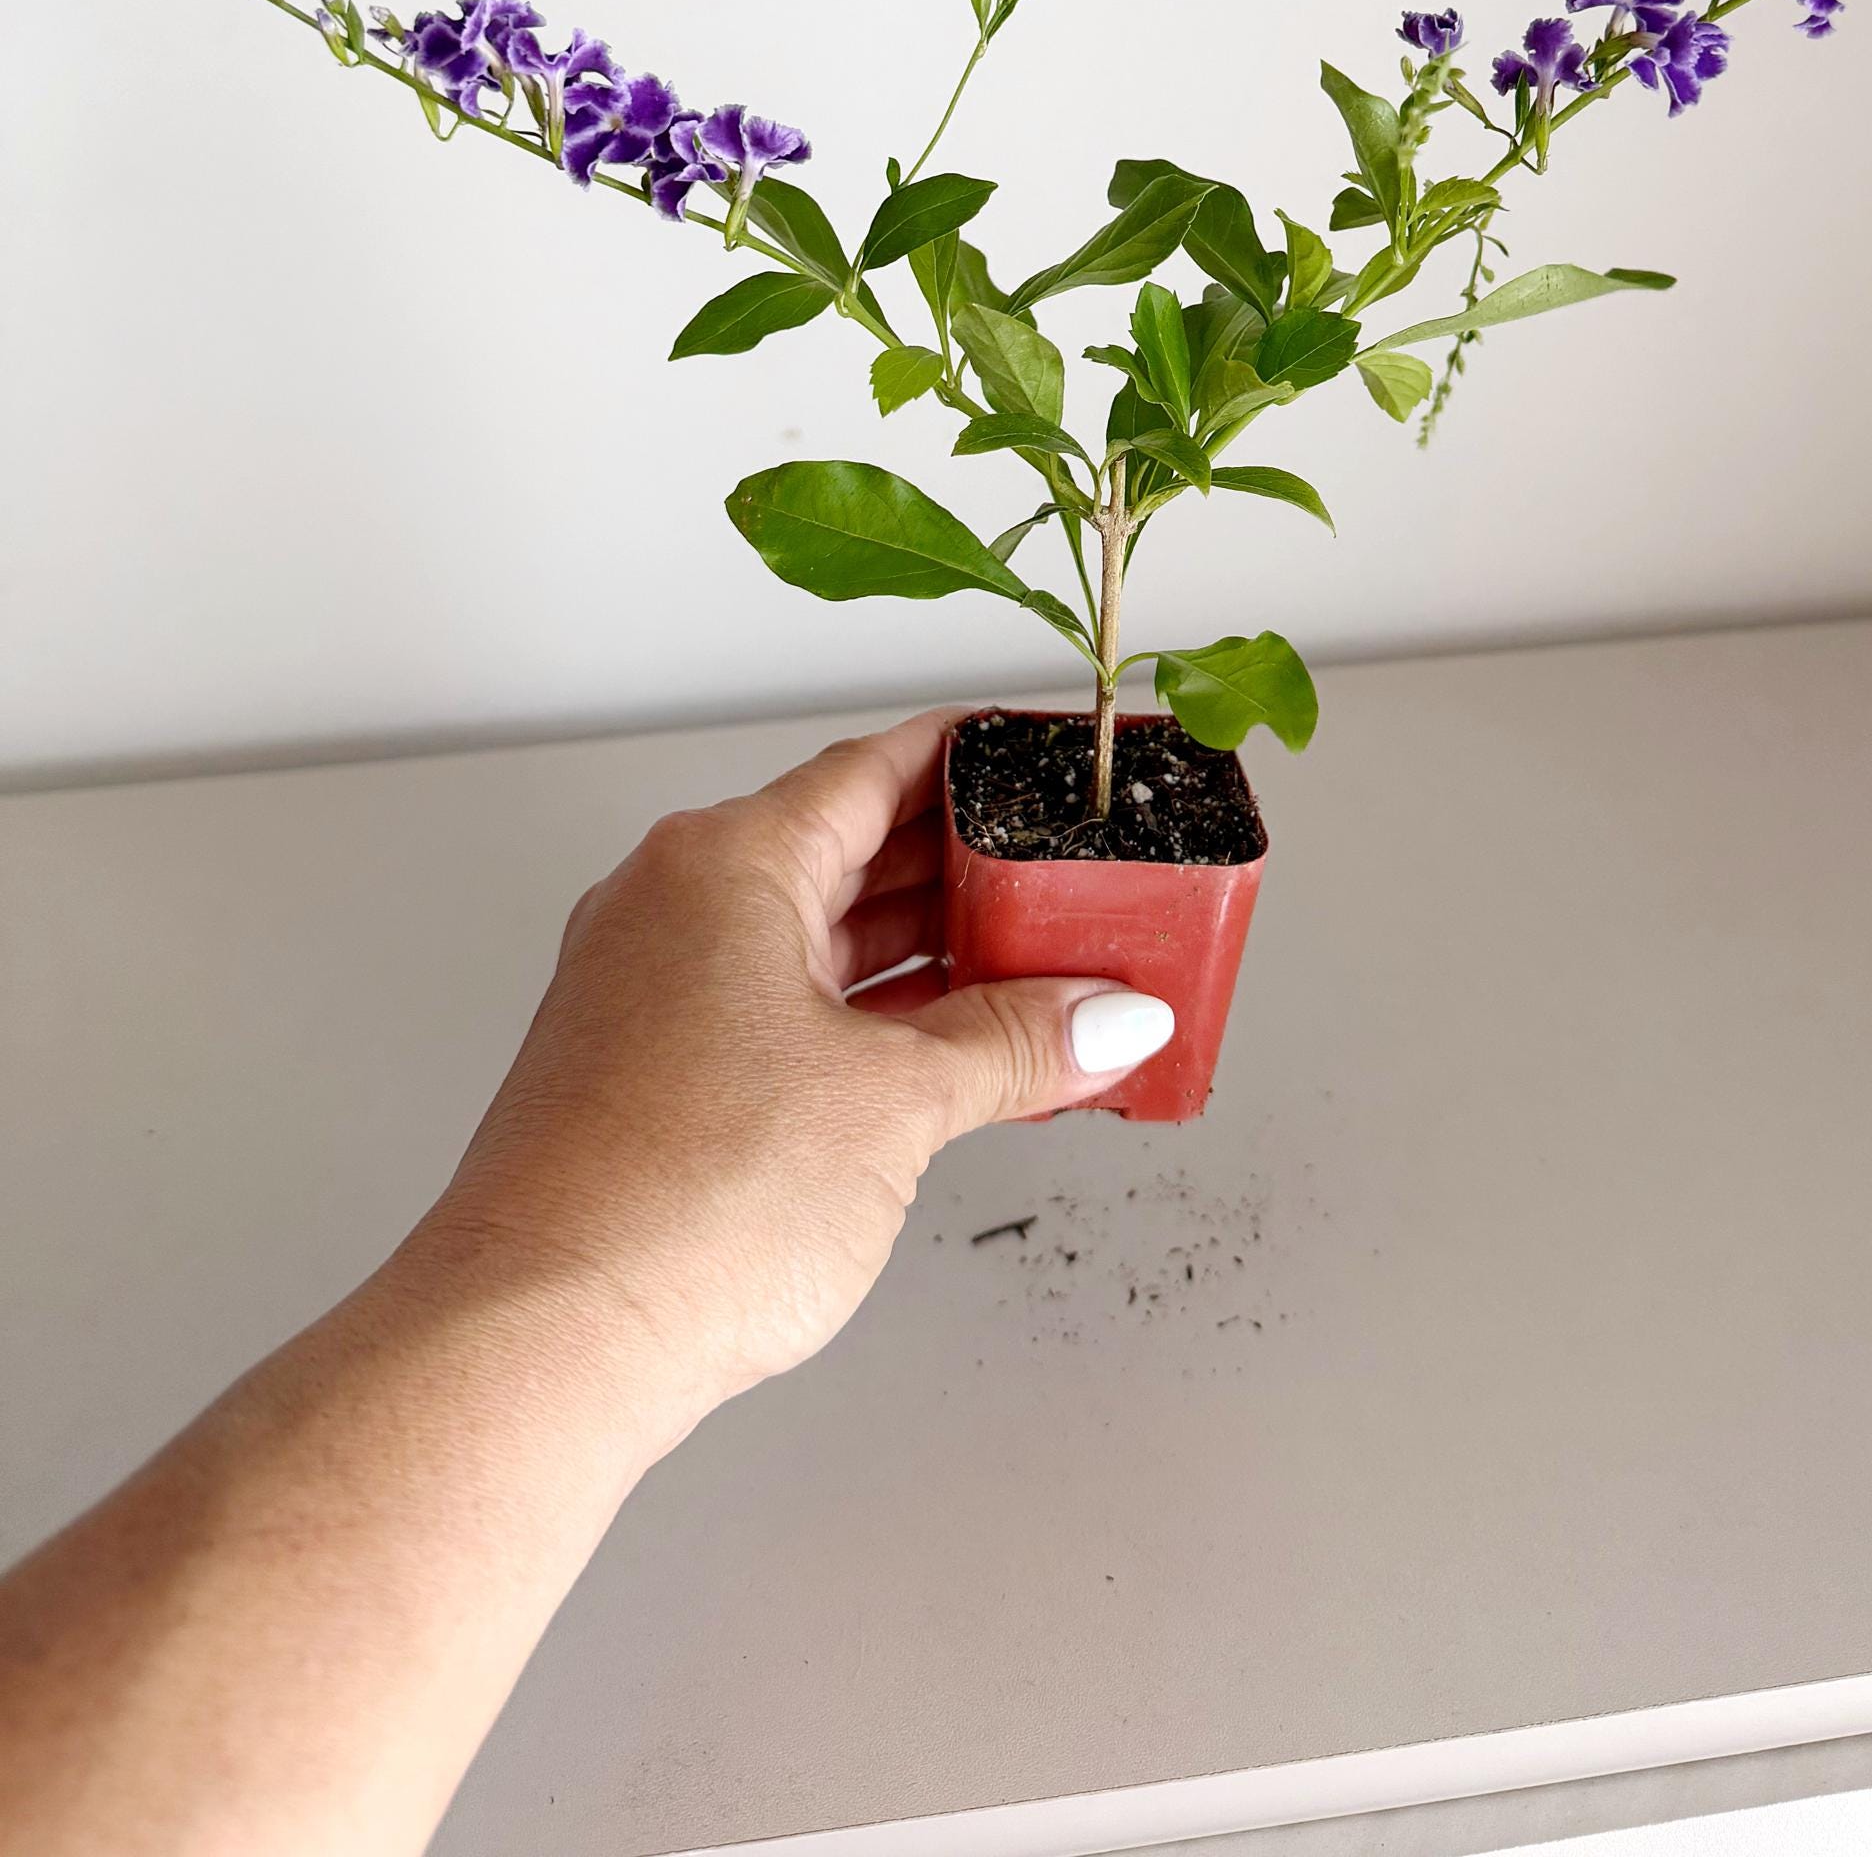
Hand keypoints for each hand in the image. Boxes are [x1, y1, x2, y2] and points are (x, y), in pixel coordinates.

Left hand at [406, 710, 1173, 1456]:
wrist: (539, 1343)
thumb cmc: (678, 1198)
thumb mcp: (894, 1102)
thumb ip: (1011, 1045)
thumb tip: (1103, 1017)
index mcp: (723, 865)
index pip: (874, 769)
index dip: (973, 758)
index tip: (1043, 757)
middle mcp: (674, 910)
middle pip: (848, 851)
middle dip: (968, 872)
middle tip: (1072, 884)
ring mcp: (654, 996)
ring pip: (817, 941)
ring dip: (928, 958)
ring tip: (1040, 974)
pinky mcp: (651, 1080)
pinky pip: (786, 1015)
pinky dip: (873, 1024)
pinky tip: (952, 1058)